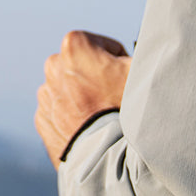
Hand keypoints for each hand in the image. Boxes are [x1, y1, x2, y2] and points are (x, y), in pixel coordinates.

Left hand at [35, 30, 132, 168]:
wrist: (106, 156)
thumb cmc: (125, 107)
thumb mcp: (140, 68)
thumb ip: (140, 48)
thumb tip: (153, 39)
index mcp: (74, 46)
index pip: (104, 44)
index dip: (118, 60)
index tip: (123, 76)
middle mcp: (53, 67)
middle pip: (84, 65)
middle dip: (98, 76)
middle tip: (116, 95)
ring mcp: (46, 96)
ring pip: (71, 88)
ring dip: (85, 95)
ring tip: (104, 113)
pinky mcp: (42, 121)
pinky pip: (61, 111)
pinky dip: (75, 115)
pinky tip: (92, 125)